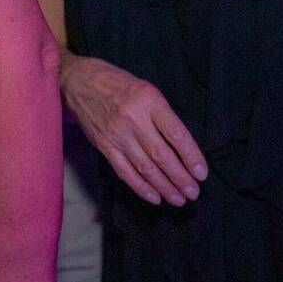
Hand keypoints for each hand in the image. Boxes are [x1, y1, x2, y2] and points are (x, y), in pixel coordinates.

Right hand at [62, 55, 204, 205]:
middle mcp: (133, 119)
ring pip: (144, 167)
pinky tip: (155, 197)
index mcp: (149, 101)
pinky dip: (140, 187)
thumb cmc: (119, 84)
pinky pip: (124, 171)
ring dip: (164, 187)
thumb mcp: (147, 90)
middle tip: (193, 193)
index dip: (191, 157)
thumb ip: (163, 116)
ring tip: (179, 199)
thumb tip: (183, 149)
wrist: (80, 82)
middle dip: (180, 178)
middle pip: (161, 155)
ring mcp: (117, 135)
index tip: (202, 173)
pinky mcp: (104, 146)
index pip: (176, 134)